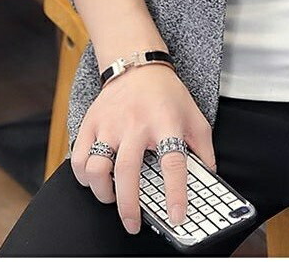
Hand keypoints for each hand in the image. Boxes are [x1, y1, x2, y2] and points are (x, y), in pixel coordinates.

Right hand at [71, 64, 214, 234]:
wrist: (138, 64)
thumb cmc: (167, 93)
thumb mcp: (194, 115)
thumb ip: (204, 147)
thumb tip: (208, 177)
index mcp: (166, 122)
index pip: (173, 162)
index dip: (176, 192)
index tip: (176, 215)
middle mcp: (136, 123)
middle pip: (127, 171)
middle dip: (129, 206)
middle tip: (133, 223)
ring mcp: (110, 123)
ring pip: (96, 167)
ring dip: (102, 192)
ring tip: (112, 197)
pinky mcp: (90, 123)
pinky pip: (79, 158)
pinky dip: (84, 177)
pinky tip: (96, 178)